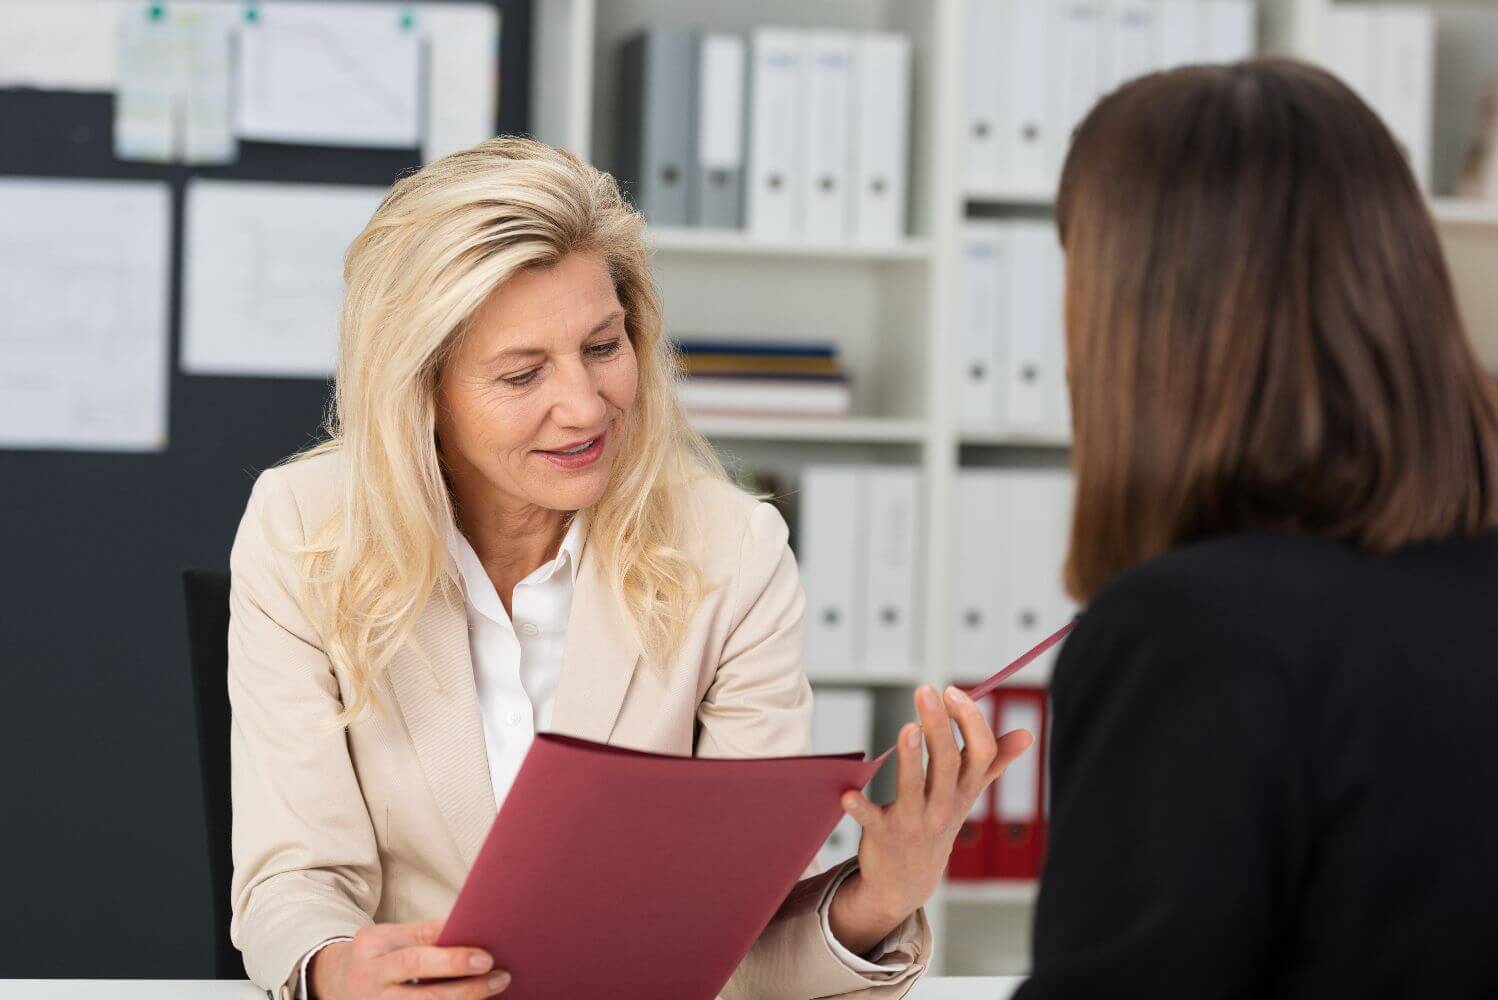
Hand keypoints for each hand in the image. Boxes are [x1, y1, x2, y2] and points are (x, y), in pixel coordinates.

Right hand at [309, 919, 510, 998]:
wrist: (336, 984)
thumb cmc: (378, 957)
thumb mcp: (390, 939)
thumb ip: (423, 936)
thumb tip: (473, 934)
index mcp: (372, 943)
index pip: (416, 940)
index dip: (451, 948)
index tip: (485, 954)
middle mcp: (368, 974)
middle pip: (415, 968)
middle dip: (458, 970)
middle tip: (496, 972)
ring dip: (461, 996)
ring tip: (493, 988)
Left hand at [829, 684, 1033, 953]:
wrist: (908, 881)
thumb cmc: (939, 823)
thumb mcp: (968, 795)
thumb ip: (995, 762)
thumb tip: (1028, 735)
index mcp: (964, 790)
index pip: (981, 754)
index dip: (971, 721)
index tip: (954, 691)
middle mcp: (943, 806)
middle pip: (947, 762)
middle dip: (939, 725)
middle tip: (927, 690)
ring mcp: (914, 822)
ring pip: (914, 787)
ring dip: (912, 758)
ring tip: (908, 727)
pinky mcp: (883, 835)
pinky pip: (871, 819)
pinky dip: (860, 807)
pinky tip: (847, 793)